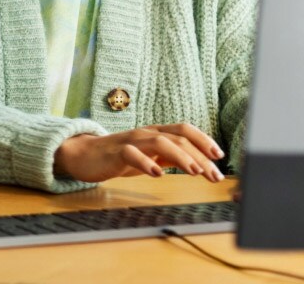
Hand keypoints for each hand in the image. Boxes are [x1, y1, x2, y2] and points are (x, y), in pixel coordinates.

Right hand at [53, 123, 224, 182]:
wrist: (84, 155)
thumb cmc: (120, 156)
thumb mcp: (150, 156)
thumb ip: (170, 157)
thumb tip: (197, 163)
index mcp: (157, 132)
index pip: (185, 130)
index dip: (204, 140)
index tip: (219, 156)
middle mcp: (147, 132)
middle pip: (178, 137)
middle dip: (200, 155)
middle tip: (214, 174)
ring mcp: (132, 140)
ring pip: (160, 142)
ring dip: (180, 156)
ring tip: (194, 171)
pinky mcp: (116, 152)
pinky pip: (132, 154)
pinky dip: (147, 162)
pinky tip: (157, 173)